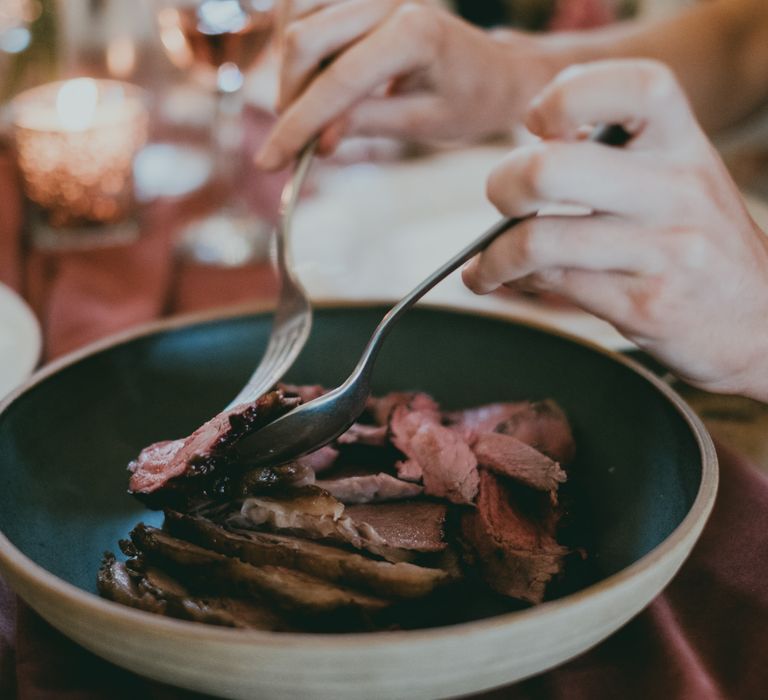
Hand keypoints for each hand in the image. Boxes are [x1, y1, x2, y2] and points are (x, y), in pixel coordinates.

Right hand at [257, 1, 551, 168]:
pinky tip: (310, 77)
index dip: (298, 125)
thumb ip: (367, 124)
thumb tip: (317, 142)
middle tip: (296, 140)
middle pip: (305, 40)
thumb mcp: (423, 123)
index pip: (338, 81)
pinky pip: (305, 4)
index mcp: (415, 33)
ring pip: (296, 16)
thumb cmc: (470, 99)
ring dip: (289, 69)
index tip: (270, 162)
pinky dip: (295, 41)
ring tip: (308, 109)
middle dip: (289, 97)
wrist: (495, 70)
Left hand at [462, 60, 767, 398]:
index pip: (635, 87)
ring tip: (487, 264)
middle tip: (500, 197)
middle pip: (554, 169)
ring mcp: (663, 251)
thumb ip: (615, 161)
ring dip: (495, 255)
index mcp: (685, 145)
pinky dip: (512, 282)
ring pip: (541, 239)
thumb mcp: (678, 182)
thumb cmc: (700, 244)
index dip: (569, 95)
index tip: (538, 122)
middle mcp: (677, 191)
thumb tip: (523, 161)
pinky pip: (554, 284)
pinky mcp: (644, 304)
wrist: (761, 322)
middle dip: (504, 183)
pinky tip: (503, 282)